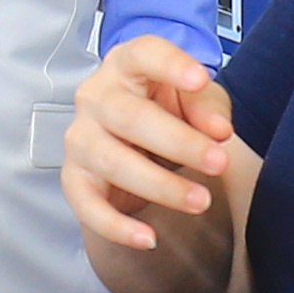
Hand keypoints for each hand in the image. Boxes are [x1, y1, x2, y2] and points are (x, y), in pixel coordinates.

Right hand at [64, 36, 235, 252]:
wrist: (137, 143)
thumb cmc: (168, 111)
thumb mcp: (197, 101)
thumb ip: (209, 108)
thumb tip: (218, 131)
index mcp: (127, 65)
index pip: (144, 54)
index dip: (170, 65)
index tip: (200, 80)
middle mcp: (96, 97)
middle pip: (130, 116)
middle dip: (178, 142)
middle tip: (218, 162)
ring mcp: (81, 138)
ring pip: (112, 161)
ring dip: (159, 185)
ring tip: (200, 201)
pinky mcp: (75, 178)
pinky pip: (87, 206)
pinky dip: (116, 227)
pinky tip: (148, 238)